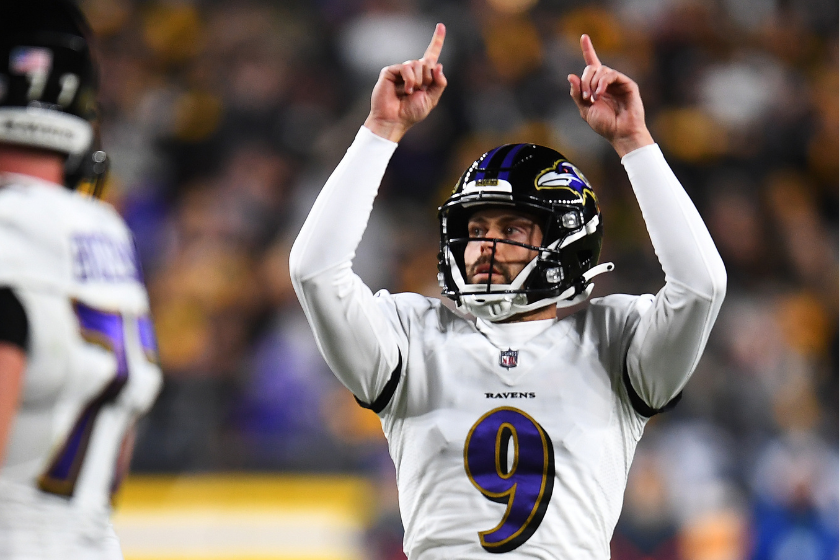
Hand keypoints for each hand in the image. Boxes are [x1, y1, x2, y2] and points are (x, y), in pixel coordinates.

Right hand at [364, 23, 447, 142]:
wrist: (394, 120)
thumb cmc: (411, 113)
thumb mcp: (431, 99)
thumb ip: (439, 83)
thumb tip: (438, 65)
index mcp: (423, 76)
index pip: (431, 55)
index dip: (437, 40)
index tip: (441, 26)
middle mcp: (412, 71)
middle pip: (427, 62)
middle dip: (427, 78)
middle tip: (419, 91)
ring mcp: (400, 70)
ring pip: (417, 64)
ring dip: (418, 81)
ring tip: (410, 93)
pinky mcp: (390, 71)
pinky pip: (406, 68)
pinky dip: (409, 80)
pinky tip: (406, 90)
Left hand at [568, 34, 653, 157]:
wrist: (619, 133)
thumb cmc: (604, 124)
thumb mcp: (585, 110)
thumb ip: (577, 94)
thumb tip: (570, 76)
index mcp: (596, 86)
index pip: (591, 64)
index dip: (588, 49)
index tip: (583, 37)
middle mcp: (607, 82)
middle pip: (592, 68)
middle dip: (585, 80)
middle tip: (586, 97)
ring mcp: (618, 82)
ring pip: (601, 70)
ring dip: (592, 84)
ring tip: (593, 99)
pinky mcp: (627, 84)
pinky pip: (611, 75)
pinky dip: (602, 83)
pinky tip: (599, 94)